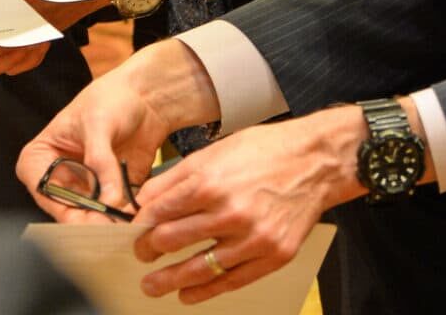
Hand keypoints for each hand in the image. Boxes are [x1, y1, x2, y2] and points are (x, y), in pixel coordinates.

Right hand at [17, 38, 221, 222]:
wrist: (146, 97)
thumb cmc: (112, 98)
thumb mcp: (99, 123)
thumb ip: (100, 160)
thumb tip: (108, 199)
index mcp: (42, 156)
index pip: (43, 190)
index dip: (62, 208)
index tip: (87, 218)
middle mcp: (61, 177)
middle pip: (67, 212)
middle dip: (90, 222)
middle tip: (112, 227)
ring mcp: (86, 188)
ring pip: (91, 219)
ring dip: (109, 225)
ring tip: (127, 226)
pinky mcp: (111, 196)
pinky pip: (114, 217)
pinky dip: (125, 222)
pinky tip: (138, 220)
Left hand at [130, 107, 368, 303]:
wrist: (313, 162)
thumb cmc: (262, 151)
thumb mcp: (214, 152)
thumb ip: (177, 177)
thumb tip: (144, 199)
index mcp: (210, 181)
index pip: (161, 212)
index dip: (141, 224)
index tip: (132, 231)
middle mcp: (229, 212)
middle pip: (173, 240)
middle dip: (149, 250)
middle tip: (140, 255)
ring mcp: (253, 238)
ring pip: (199, 268)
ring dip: (170, 280)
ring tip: (153, 285)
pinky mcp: (273, 256)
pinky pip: (232, 281)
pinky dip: (205, 291)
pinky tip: (188, 295)